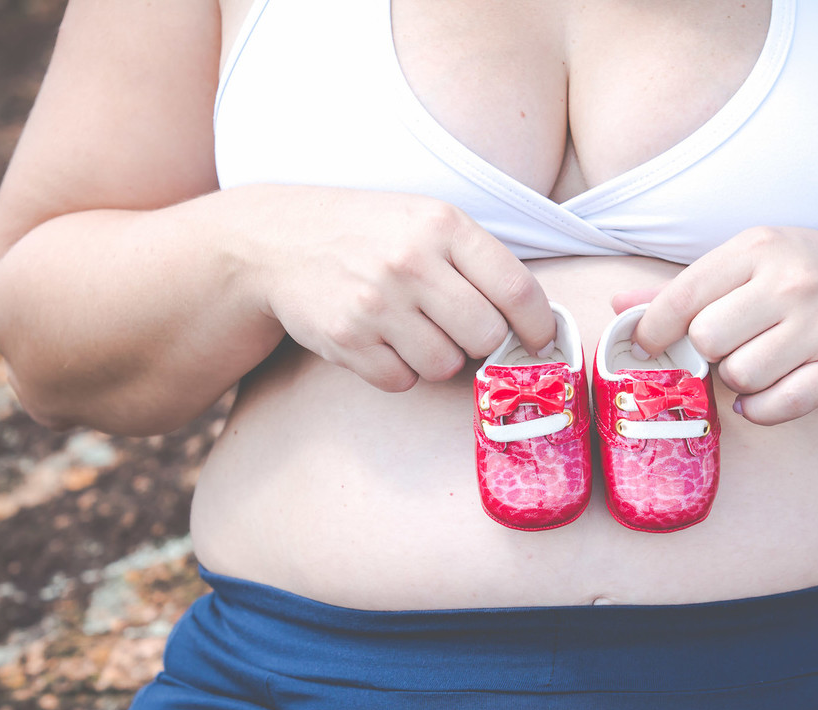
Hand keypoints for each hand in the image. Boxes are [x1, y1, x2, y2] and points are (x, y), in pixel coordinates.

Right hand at [247, 186, 555, 390]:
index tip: (539, 339)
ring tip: (413, 328)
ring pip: (446, 366)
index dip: (538, 325)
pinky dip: (398, 369)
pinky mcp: (347, 339)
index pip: (517, 289)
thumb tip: (533, 322)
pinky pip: (402, 381)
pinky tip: (382, 339)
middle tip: (461, 328)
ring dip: (438, 357)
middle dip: (481, 341)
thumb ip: (478, 262)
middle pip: (486, 335)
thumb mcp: (426, 220)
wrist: (278, 240)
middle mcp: (411, 262)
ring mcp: (376, 302)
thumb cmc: (369, 234)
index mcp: (443, 225)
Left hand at [613, 226, 817, 424]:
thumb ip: (684, 287)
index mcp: (759, 248)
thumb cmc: (812, 272)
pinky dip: (760, 409)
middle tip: (723, 347)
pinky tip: (763, 394)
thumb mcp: (752, 260)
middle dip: (705, 353)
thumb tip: (620, 307)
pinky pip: (777, 406)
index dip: (653, 329)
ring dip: (736, 381)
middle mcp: (791, 283)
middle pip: (707, 340)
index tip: (650, 343)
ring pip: (740, 376)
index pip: (683, 296)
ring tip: (753, 362)